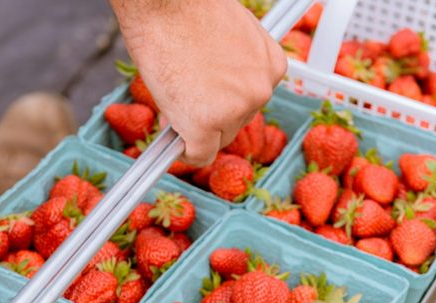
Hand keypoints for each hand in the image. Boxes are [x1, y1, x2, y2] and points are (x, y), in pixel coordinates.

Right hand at [110, 0, 286, 165]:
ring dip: (196, 128)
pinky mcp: (207, 125)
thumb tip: (217, 97)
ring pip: (216, 140)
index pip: (250, 102)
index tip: (208, 100)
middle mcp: (260, 91)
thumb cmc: (187, 11)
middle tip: (186, 98)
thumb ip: (233, 71)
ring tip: (177, 98)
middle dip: (211, 117)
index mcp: (272, 66)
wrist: (163, 2)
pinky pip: (198, 155)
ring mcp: (235, 110)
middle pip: (235, 124)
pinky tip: (174, 142)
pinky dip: (184, 153)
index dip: (224, 103)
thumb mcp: (229, 38)